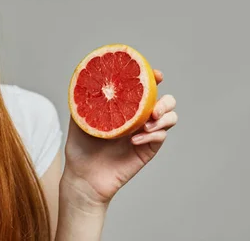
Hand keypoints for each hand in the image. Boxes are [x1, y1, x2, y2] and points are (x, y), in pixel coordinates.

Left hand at [62, 69, 177, 207]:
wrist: (84, 175)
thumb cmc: (80, 146)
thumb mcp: (79, 117)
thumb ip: (84, 99)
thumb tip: (85, 79)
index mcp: (125, 104)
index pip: (144, 87)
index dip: (153, 78)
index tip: (156, 75)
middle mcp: (139, 116)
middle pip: (166, 101)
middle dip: (166, 101)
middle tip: (153, 108)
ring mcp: (145, 132)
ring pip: (170, 118)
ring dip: (163, 118)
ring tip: (146, 124)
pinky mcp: (148, 149)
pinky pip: (159, 137)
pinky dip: (150, 136)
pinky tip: (134, 140)